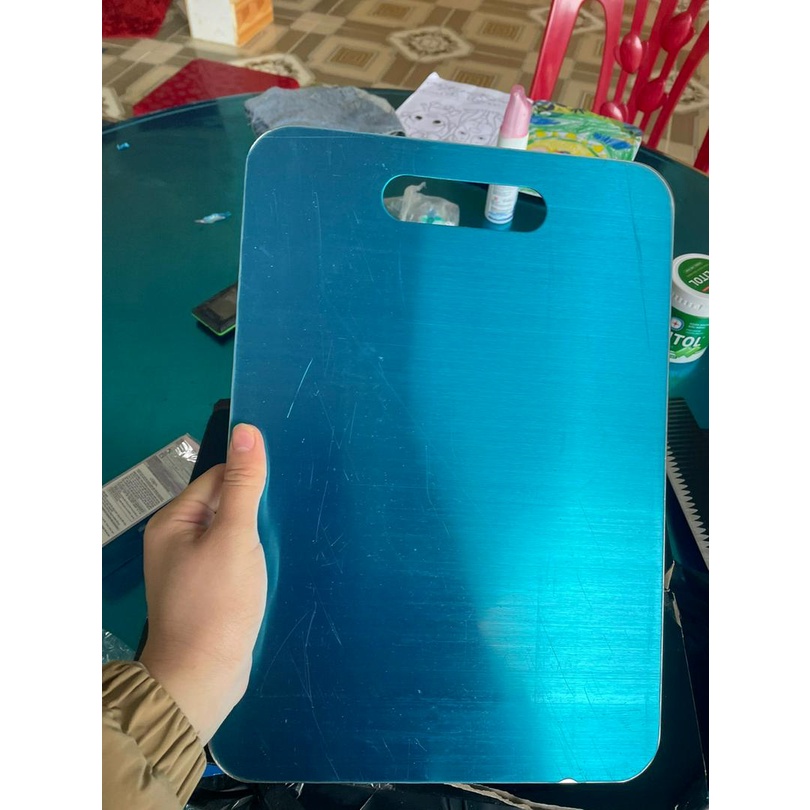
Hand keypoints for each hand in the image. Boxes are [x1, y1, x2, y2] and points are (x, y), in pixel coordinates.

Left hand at [139, 423, 267, 744]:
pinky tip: (277, 563)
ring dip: (259, 535)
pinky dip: (255, 559)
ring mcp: (192, 569)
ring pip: (233, 535)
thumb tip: (246, 430)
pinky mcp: (209, 591)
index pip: (218, 479)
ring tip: (290, 537)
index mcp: (174, 522)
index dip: (251, 478)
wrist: (204, 677)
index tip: (285, 484)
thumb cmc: (217, 603)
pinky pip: (235, 560)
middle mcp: (177, 541)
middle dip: (257, 509)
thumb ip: (243, 486)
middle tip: (293, 511)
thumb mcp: (235, 537)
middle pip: (225, 506)